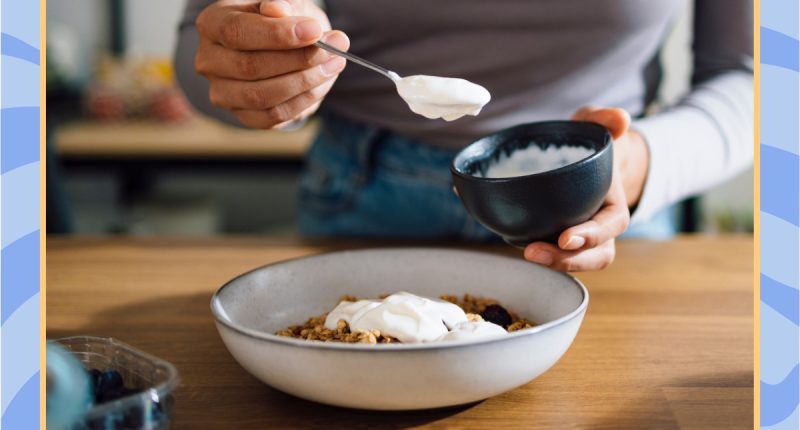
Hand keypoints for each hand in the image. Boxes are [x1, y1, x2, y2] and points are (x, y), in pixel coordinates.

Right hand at [195, 0, 348, 128]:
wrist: (279, 48)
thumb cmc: (280, 21)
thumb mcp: (286, 5)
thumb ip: (284, 5)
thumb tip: (278, 9)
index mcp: (212, 24)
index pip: (237, 31)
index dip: (277, 34)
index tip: (315, 31)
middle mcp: (209, 60)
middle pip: (250, 66)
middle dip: (299, 59)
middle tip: (334, 49)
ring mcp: (222, 92)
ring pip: (262, 96)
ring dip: (305, 82)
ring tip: (334, 64)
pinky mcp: (242, 115)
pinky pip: (273, 116)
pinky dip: (303, 101)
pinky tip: (322, 83)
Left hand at [523, 106, 649, 271]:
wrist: (581, 159)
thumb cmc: (589, 144)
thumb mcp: (595, 125)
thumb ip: (604, 119)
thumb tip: (620, 118)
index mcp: (613, 204)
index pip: (611, 226)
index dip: (591, 236)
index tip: (565, 237)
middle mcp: (600, 227)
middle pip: (595, 255)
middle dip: (567, 259)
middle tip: (534, 252)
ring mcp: (579, 236)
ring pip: (575, 261)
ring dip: (552, 263)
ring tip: (526, 253)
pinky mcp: (557, 238)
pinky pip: (553, 252)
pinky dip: (535, 251)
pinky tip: (510, 239)